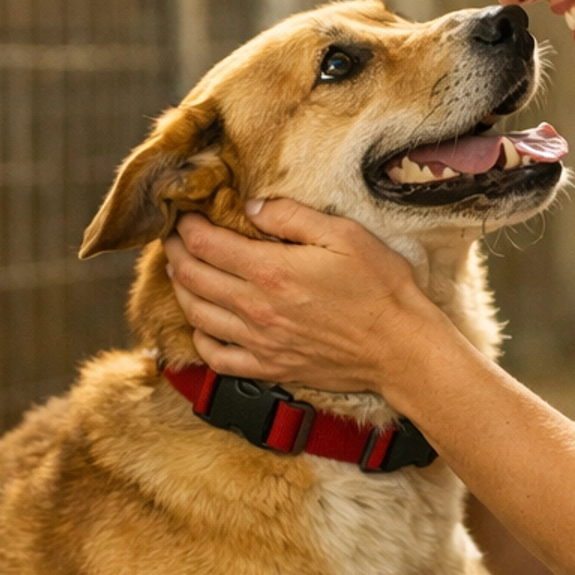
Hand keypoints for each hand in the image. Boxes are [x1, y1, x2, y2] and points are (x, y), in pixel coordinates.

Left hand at [165, 200, 435, 397]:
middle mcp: (256, 308)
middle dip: (175, 253)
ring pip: (196, 316)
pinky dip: (200, 339)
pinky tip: (203, 324)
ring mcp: (260, 342)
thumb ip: (292, 217)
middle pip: (192, 278)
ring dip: (181, 290)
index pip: (205, 244)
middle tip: (174, 239)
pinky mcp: (269, 367)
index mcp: (271, 271)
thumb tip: (252, 207)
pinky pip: (217, 357)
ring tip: (182, 273)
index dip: (187, 226)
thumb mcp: (345, 235)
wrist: (400, 348)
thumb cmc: (381, 288)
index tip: (185, 215)